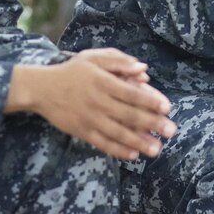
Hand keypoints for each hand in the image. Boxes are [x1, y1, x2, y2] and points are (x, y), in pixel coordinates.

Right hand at [6, 49, 175, 160]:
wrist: (42, 89)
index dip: (150, 101)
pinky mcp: (82, 131)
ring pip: (117, 133)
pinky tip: (133, 155)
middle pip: (128, 115)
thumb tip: (143, 69)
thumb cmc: (73, 71)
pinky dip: (117, 150)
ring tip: (157, 148)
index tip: (167, 107)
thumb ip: (119, 61)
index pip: (131, 93)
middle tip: (171, 130)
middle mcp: (98, 102)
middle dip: (152, 124)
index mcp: (103, 82)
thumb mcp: (94, 58)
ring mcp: (89, 119)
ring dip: (139, 142)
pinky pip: (102, 143)